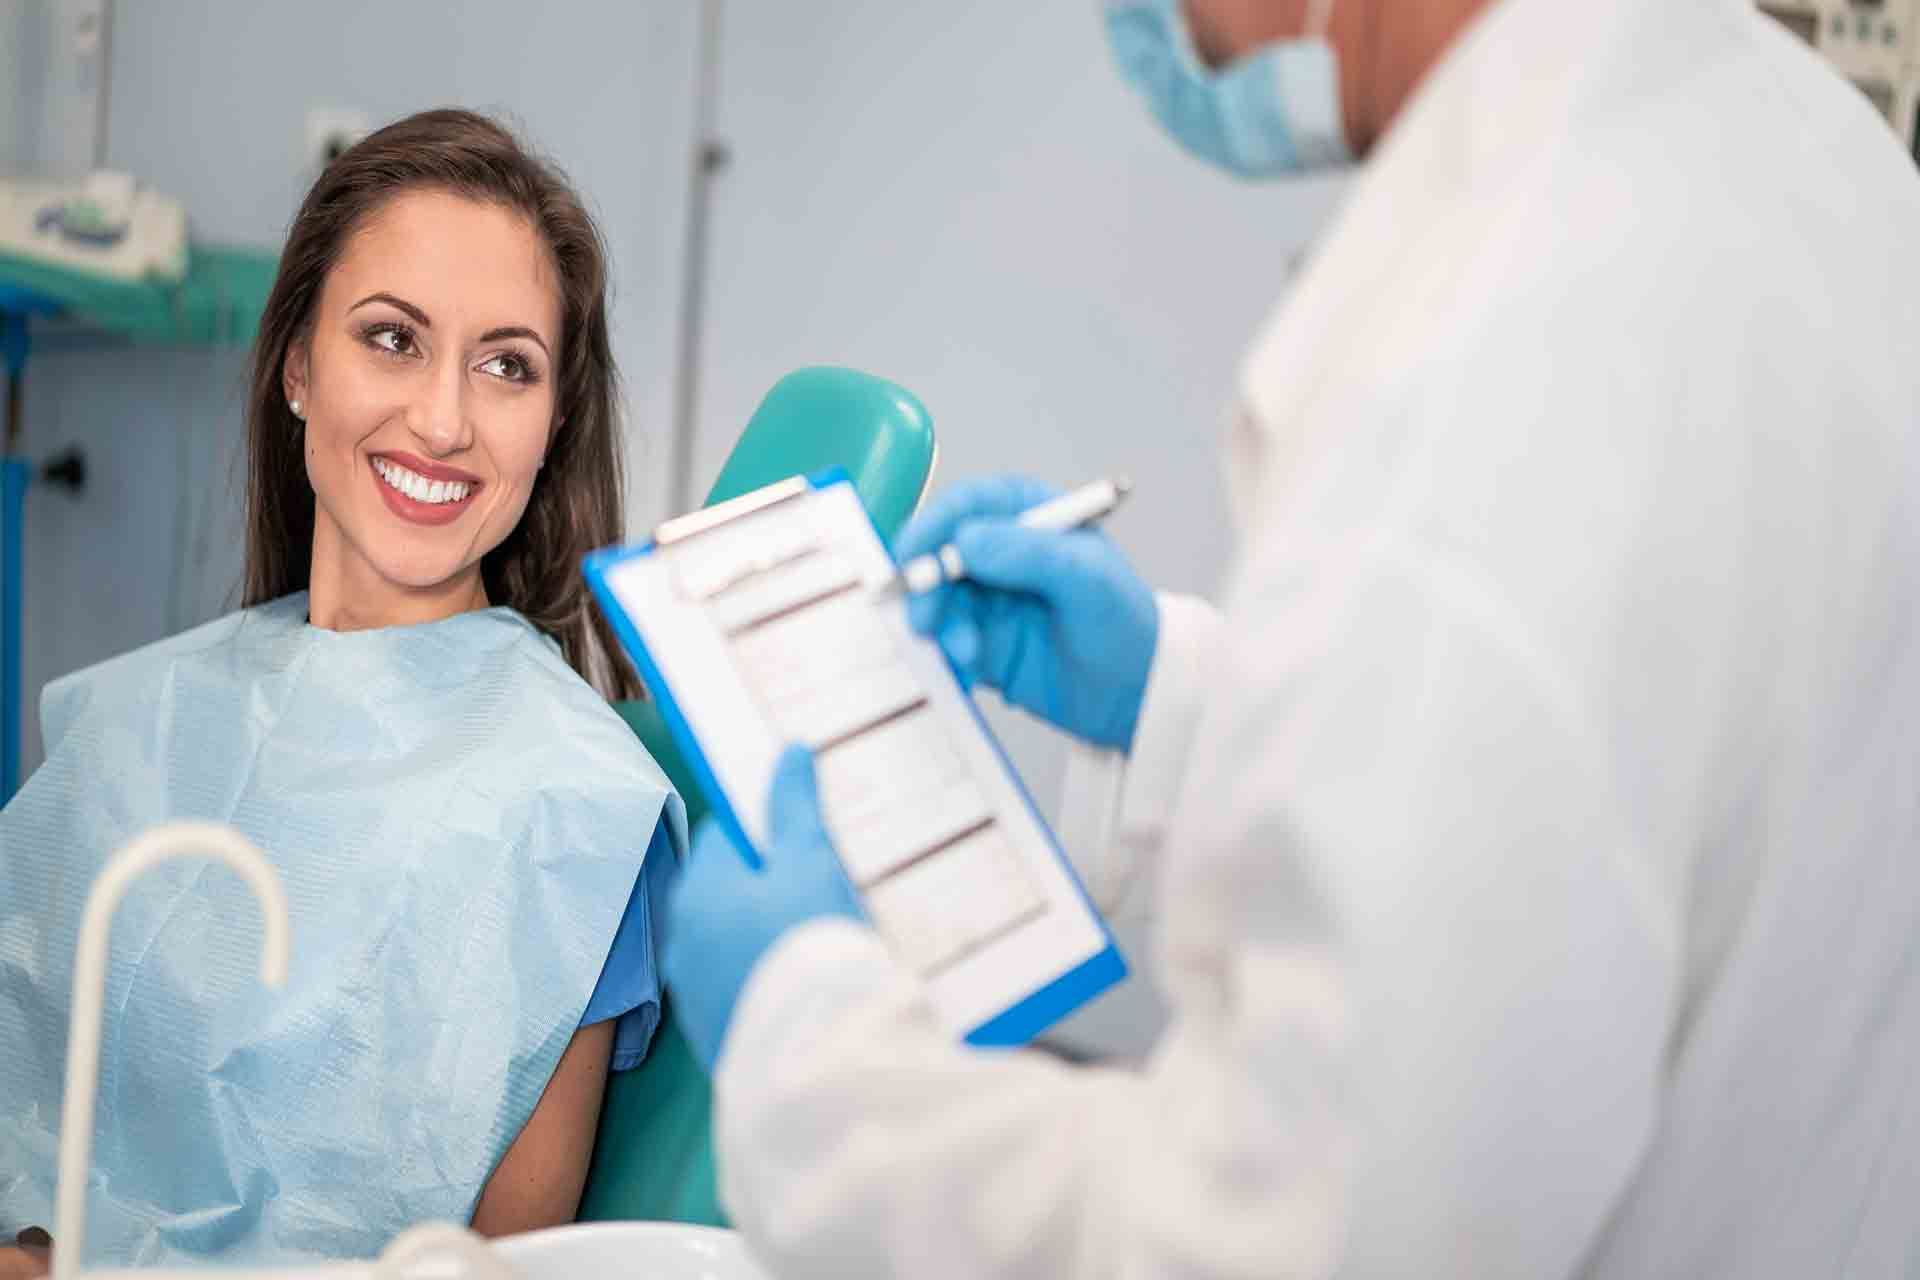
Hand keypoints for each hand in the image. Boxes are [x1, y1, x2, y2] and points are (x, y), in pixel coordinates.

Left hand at [662, 746, 861, 1071]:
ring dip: (767, 931)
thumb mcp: (812, 862)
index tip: (808, 829)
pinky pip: (743, 987)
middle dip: (771, 881)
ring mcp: (695, 992)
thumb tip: (789, 752)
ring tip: (824, 932)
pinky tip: (809, 980)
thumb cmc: (812, 942)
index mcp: (698, 889)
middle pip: (730, 890)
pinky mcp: (716, 1033)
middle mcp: (682, 938)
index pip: (728, 836)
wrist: (819, 1057)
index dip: (770, 825)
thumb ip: (796, 806)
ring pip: (734, 941)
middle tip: (826, 880)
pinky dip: (768, 976)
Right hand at [894, 474, 1158, 751]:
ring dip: (941, 624)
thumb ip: (1030, 553)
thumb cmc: (1126, 625)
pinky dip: (946, 652)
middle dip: (927, 584)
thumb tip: (967, 540)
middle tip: (928, 617)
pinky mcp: (981, 641)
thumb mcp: (1088, 579)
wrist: (1139, 695)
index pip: (967, 505)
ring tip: (969, 651)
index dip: (933, 524)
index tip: (914, 554)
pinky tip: (970, 667)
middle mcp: (1002, 552)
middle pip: (938, 552)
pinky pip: (944, 640)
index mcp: (1030, 516)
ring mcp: (989, 599)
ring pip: (937, 600)